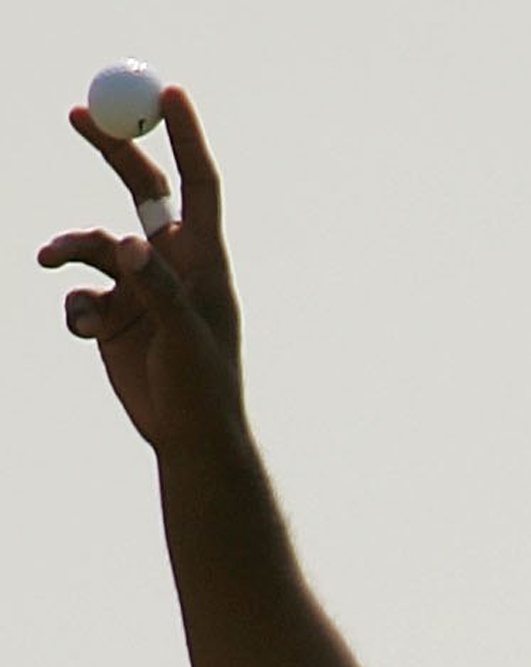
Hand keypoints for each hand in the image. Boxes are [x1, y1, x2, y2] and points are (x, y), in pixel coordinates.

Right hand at [37, 88, 245, 456]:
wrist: (186, 437)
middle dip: (112, 149)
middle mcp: (172, 264)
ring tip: (52, 263)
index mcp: (204, 260)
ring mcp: (141, 287)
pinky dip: (73, 307)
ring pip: (94, 244)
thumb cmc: (205, 390)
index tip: (169, 93)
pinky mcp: (115, 316)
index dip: (185, 137)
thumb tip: (132, 244)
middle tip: (76, 111)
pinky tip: (87, 333)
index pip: (198, 183)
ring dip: (68, 247)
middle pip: (140, 190)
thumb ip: (160, 290)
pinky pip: (79, 293)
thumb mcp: (185, 339)